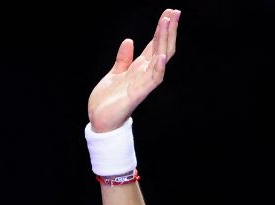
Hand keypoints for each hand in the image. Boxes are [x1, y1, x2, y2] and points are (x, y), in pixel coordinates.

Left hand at [87, 8, 179, 131]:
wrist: (99, 122)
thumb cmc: (107, 101)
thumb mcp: (114, 75)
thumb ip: (123, 60)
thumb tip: (129, 41)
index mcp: (139, 69)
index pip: (154, 45)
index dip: (161, 29)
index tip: (169, 13)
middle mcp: (144, 74)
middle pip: (162, 48)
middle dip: (168, 30)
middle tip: (175, 12)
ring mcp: (143, 84)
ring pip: (160, 59)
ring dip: (164, 41)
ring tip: (168, 23)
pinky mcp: (137, 94)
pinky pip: (152, 80)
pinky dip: (158, 68)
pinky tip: (161, 55)